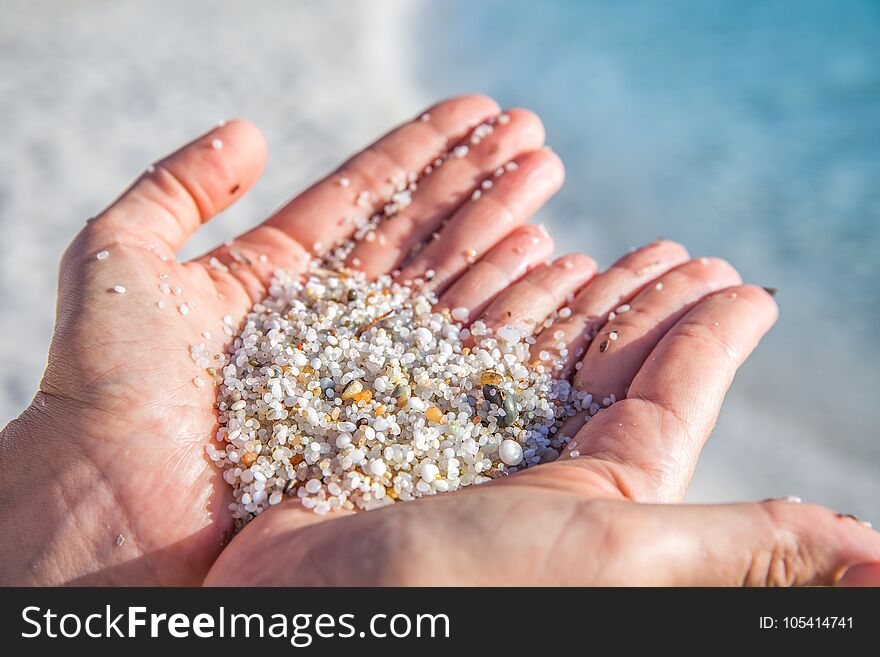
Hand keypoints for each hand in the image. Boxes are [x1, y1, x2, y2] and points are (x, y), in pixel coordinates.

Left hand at [0, 95, 564, 584]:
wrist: (108, 507)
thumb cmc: (105, 387)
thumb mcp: (119, 261)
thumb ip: (175, 188)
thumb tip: (248, 132)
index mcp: (279, 282)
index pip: (365, 201)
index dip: (422, 154)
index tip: (477, 114)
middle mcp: (332, 325)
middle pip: (419, 238)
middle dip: (477, 183)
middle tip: (534, 136)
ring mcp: (365, 375)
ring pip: (447, 289)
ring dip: (501, 231)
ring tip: (547, 177)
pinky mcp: (390, 426)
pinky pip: (456, 358)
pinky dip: (501, 309)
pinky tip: (543, 262)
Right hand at [205, 243, 879, 585]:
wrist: (308, 608)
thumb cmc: (468, 591)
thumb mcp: (624, 562)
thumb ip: (742, 547)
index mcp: (604, 507)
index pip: (673, 403)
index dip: (708, 341)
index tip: (741, 286)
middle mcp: (539, 481)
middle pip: (605, 372)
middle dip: (643, 311)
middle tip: (678, 253)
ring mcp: (466, 451)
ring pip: (530, 355)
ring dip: (566, 298)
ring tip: (598, 248)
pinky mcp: (400, 427)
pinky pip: (453, 351)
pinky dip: (481, 305)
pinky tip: (505, 269)